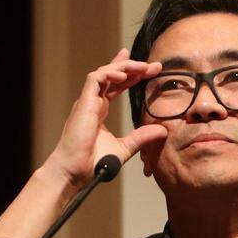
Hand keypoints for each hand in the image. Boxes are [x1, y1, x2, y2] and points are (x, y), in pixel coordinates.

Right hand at [45, 48, 168, 187]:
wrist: (74, 172)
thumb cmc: (93, 163)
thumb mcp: (125, 148)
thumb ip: (142, 137)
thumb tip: (162, 130)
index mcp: (100, 110)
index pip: (116, 85)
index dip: (132, 75)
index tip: (150, 70)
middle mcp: (93, 102)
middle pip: (112, 74)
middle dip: (132, 66)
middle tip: (154, 65)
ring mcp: (87, 101)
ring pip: (104, 72)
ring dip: (124, 66)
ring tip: (143, 67)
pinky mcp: (83, 103)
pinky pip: (94, 79)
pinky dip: (109, 73)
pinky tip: (124, 75)